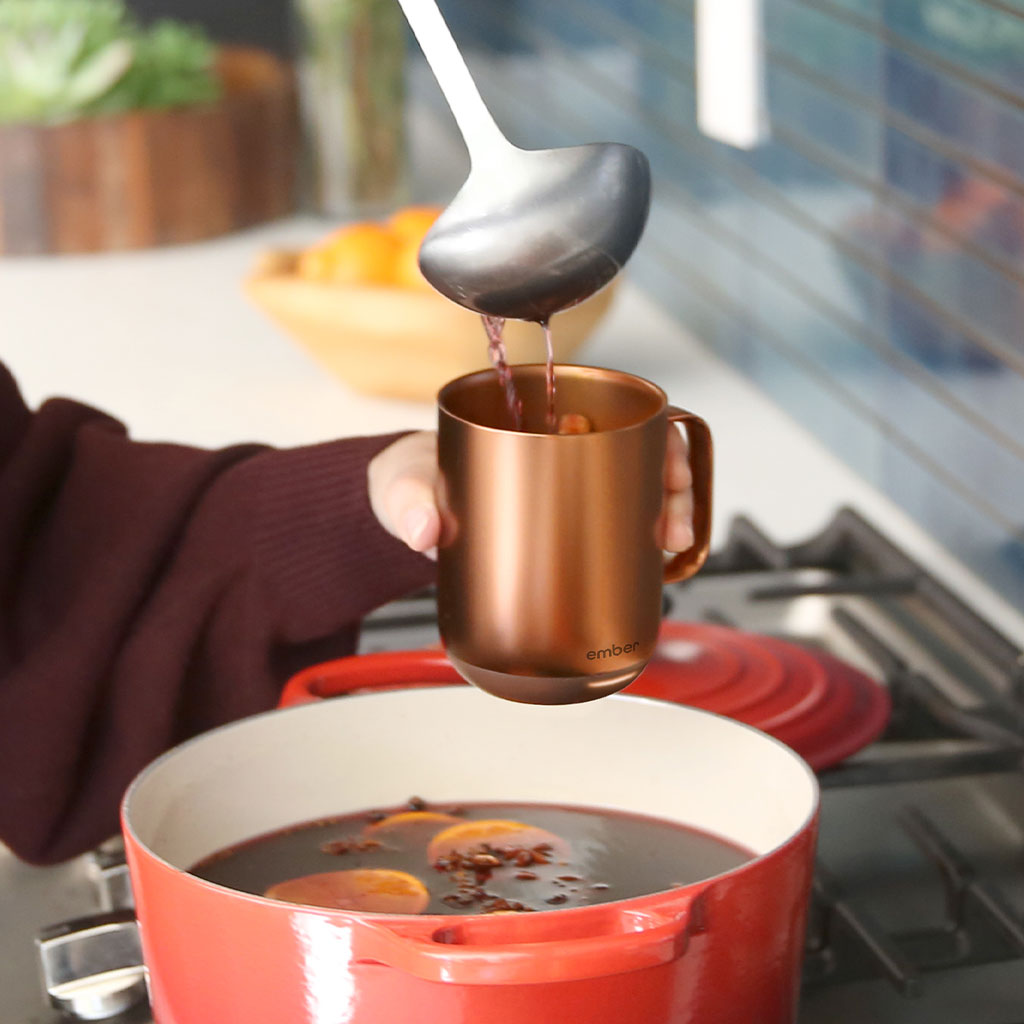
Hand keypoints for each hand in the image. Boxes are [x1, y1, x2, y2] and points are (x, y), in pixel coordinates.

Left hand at [368, 426, 695, 555]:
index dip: (656, 436)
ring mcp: (563, 485)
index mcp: (531, 418)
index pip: (614, 410)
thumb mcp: (407, 483)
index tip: (671, 469)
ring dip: (666, 514)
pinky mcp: (560, 522)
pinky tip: (655, 562)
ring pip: (634, 490)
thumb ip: (410, 503)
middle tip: (673, 526)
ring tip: (671, 548)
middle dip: (674, 485)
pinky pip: (613, 522)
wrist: (404, 505)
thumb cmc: (411, 476)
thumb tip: (426, 529)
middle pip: (639, 453)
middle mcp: (557, 447)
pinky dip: (641, 540)